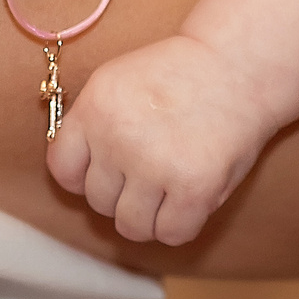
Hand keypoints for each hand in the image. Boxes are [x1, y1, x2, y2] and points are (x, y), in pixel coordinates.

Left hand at [46, 34, 283, 246]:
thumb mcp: (117, 84)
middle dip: (121, 193)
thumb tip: (75, 178)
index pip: (63, 170)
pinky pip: (171, 234)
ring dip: (148, 216)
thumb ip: (93, 128)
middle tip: (149, 172)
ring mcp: (155, 166)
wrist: (235, 64)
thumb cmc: (178, 76)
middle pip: (98, 201)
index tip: (104, 173)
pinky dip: (180, 224)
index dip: (82, 177)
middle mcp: (118, 139)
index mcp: (94, 109)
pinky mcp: (194, 188)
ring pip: (131, 226)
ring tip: (167, 191)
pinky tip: (189, 200)